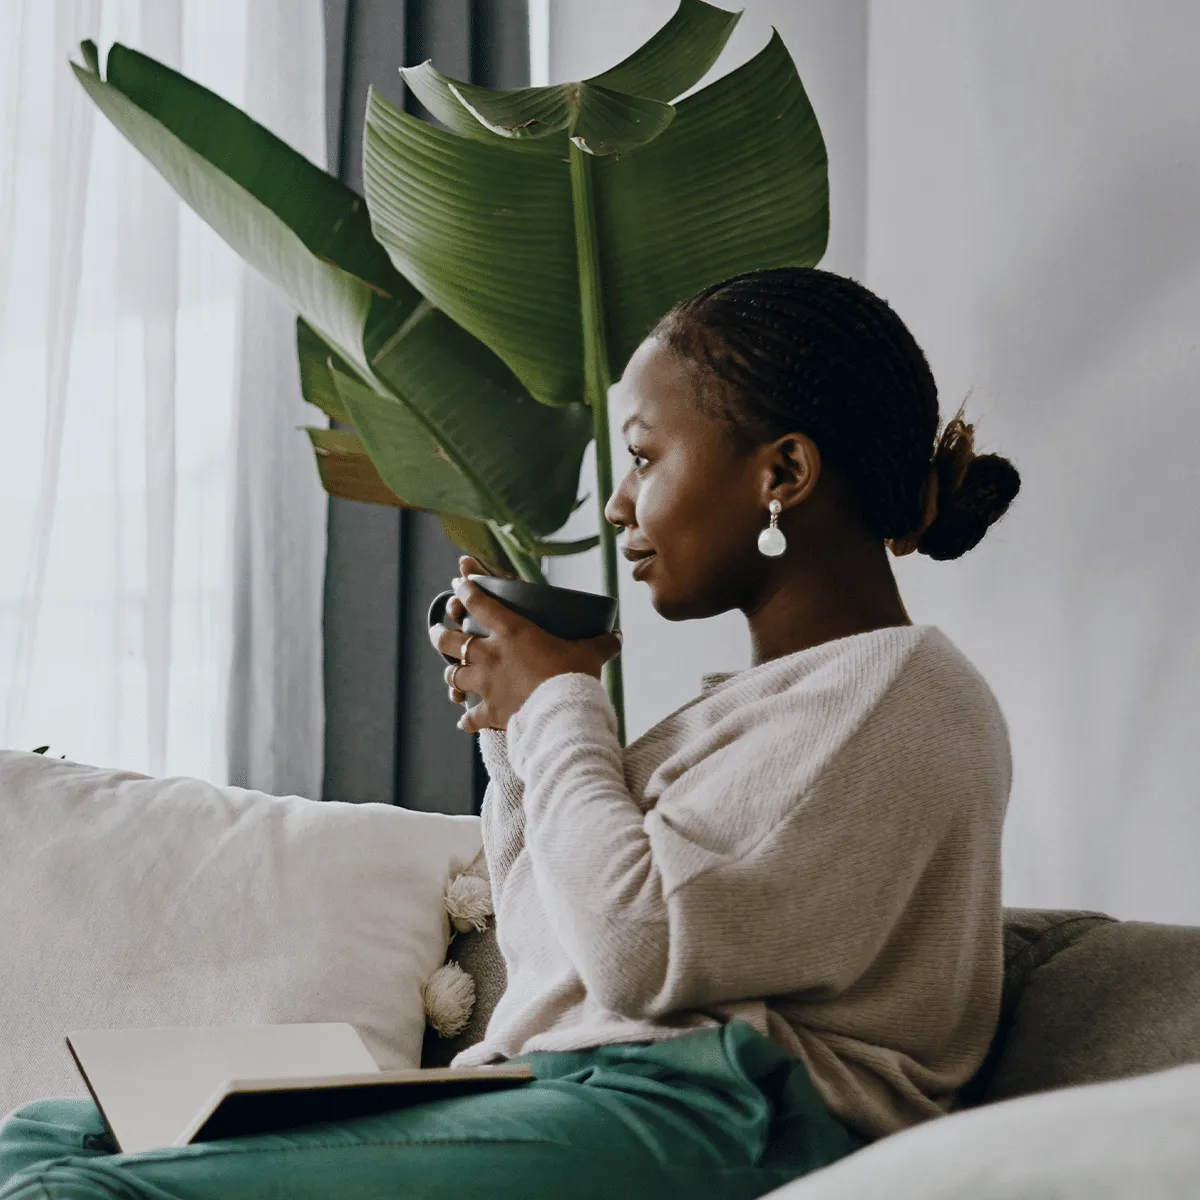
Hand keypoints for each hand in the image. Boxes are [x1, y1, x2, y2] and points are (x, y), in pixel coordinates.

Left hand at [429, 555, 622, 732]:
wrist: (562, 715)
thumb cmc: (574, 677)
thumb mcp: (590, 655)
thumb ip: (602, 643)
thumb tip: (618, 637)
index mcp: (512, 632)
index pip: (480, 603)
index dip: (466, 589)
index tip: (459, 582)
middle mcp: (491, 655)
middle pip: (452, 640)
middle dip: (441, 634)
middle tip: (438, 630)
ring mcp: (486, 684)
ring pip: (453, 674)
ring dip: (450, 673)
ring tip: (450, 672)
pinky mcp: (489, 711)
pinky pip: (470, 716)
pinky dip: (467, 718)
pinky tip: (464, 721)